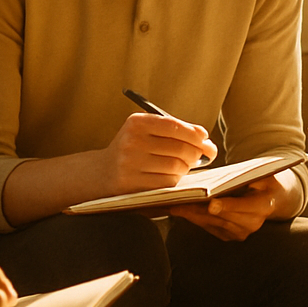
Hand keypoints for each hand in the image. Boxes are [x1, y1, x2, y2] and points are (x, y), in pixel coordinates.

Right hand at [95, 113, 217, 195]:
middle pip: (180, 148)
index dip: (195, 134)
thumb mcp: (145, 131)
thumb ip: (174, 130)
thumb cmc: (132, 148)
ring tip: (183, 165)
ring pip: (177, 167)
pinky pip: (168, 182)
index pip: (175, 126)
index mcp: (137, 123)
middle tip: (201, 155)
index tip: (205, 139)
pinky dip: (176, 180)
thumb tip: (205, 138)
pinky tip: (171, 175)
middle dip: (196, 153)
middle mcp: (132, 141)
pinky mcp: (133, 184)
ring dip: (186, 167)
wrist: (102, 172)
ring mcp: (131, 164)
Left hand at [167, 175, 282, 241]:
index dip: (227, 206)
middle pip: (222, 217)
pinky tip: (181, 210)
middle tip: (180, 202)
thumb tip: (231, 175)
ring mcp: (241, 232)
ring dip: (192, 215)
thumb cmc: (264, 181)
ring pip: (212, 223)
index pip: (244, 207)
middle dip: (199, 209)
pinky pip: (209, 227)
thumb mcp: (263, 172)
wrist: (271, 199)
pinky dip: (195, 218)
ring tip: (174, 205)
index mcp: (264, 205)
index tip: (211, 204)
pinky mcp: (230, 236)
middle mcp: (252, 223)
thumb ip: (251, 174)